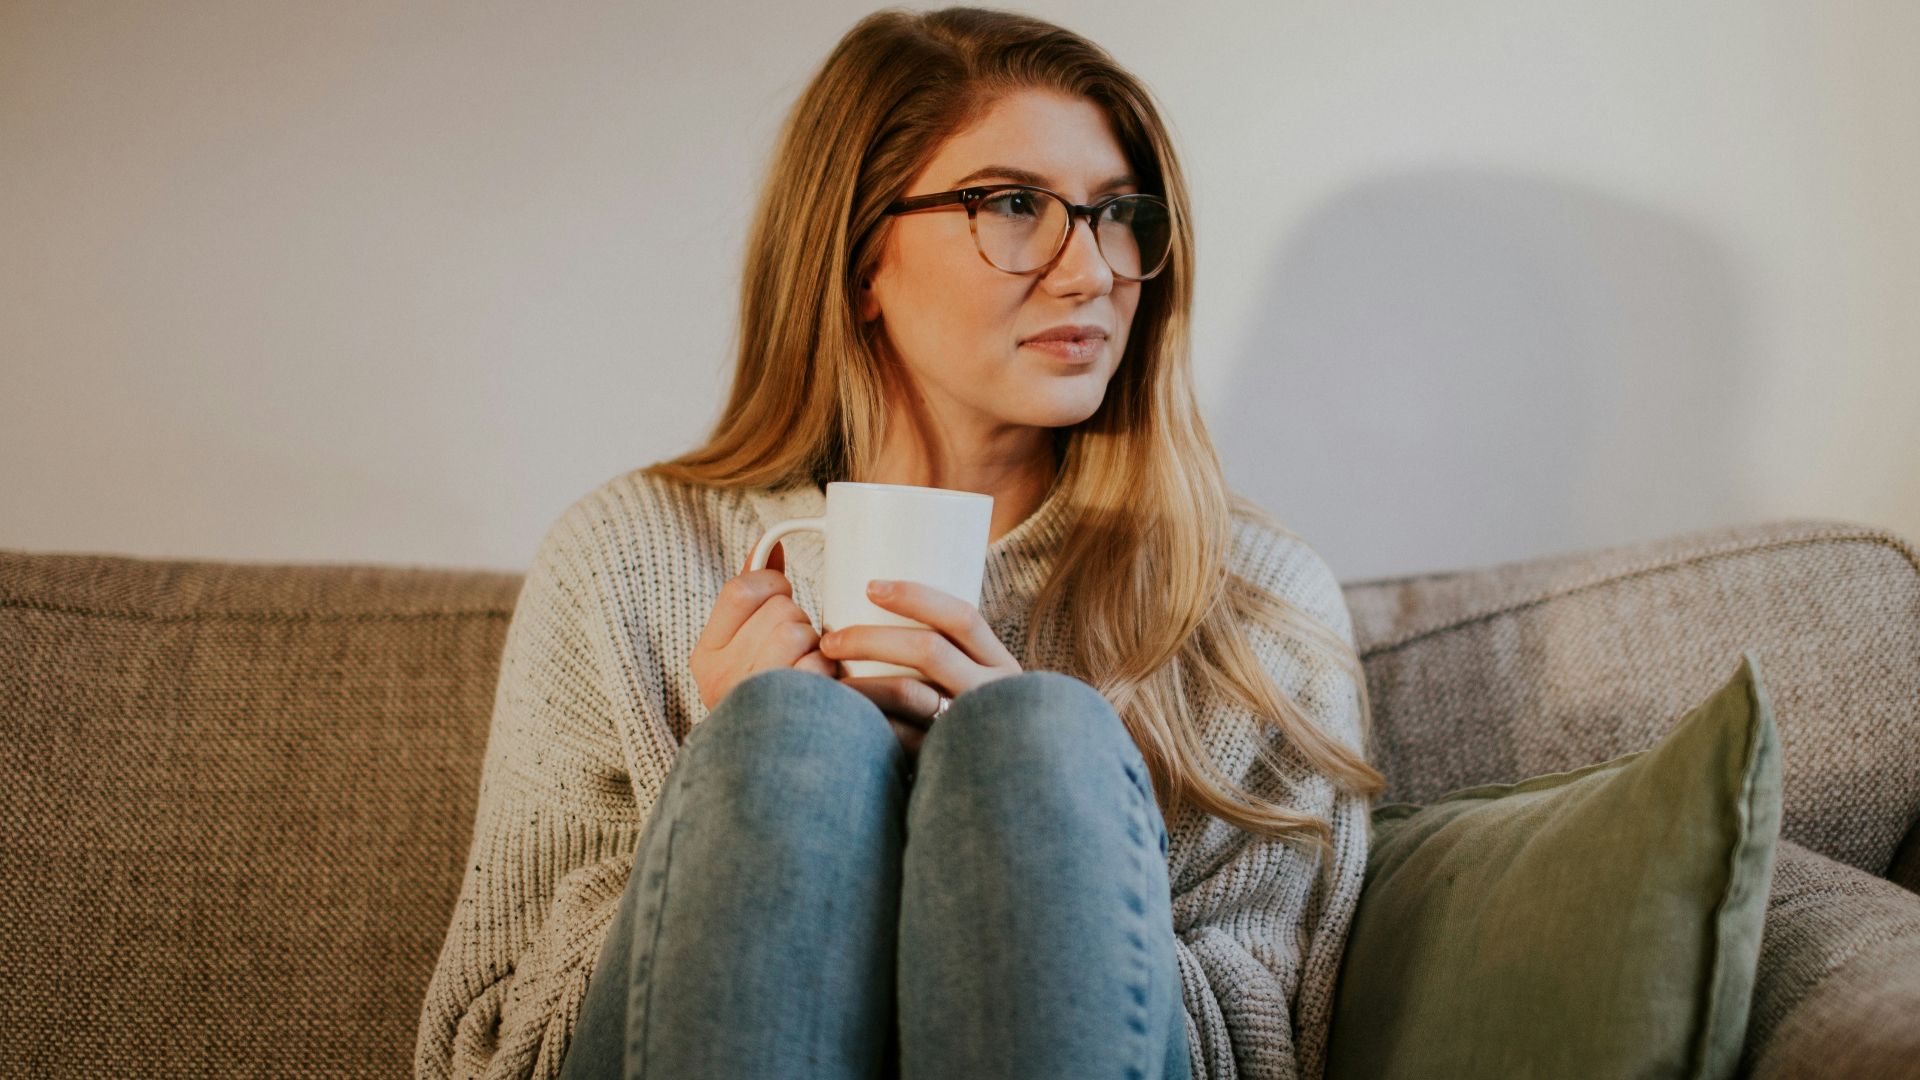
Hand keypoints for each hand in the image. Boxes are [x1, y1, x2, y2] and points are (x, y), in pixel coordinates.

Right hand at [689, 541, 840, 711]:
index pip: (741, 589)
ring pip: (799, 632)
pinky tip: (821, 691)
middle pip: (779, 610)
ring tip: (808, 669)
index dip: (773, 582)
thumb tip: (769, 545)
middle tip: (797, 648)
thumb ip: (753, 593)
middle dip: (799, 621)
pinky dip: (829, 674)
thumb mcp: (744, 644)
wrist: (773, 770)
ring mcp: (752, 699)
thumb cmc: (768, 694)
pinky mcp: (787, 716)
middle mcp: (720, 679)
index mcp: (705, 656)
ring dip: (816, 646)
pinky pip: (819, 666)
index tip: (782, 595)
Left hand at [818, 578, 1023, 763]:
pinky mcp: (947, 761)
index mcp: (1000, 665)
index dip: (916, 596)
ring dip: (860, 681)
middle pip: (929, 649)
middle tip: (829, 641)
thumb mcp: (981, 687)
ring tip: (826, 680)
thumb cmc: (977, 727)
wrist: (1007, 789)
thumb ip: (949, 662)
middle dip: (870, 638)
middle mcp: (993, 693)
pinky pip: (900, 738)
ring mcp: (971, 728)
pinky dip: (868, 723)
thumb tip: (881, 618)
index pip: (963, 617)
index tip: (870, 587)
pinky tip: (842, 721)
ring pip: (910, 692)